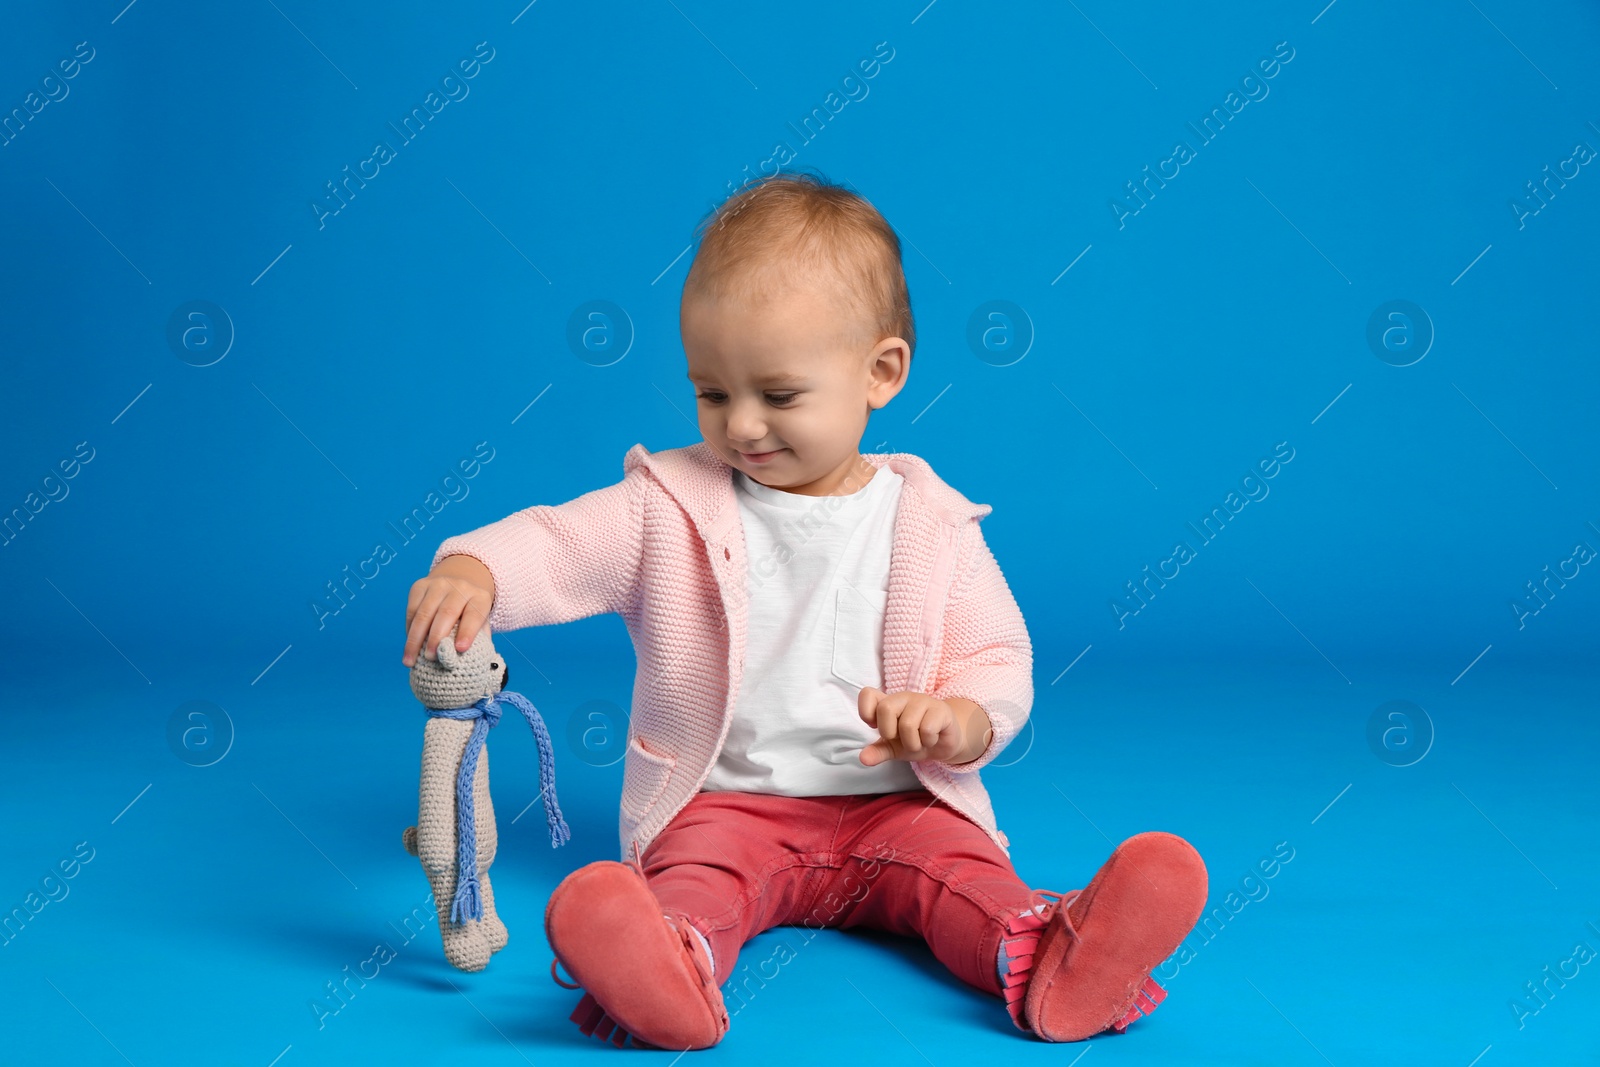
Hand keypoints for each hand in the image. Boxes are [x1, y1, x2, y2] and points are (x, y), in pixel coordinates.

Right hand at [403, 555, 494, 666]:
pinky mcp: (420, 586)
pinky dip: (408, 630)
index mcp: (480, 598)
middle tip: (431, 658)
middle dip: (437, 637)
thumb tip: (472, 660)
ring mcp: (439, 585)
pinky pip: (412, 610)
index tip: (460, 649)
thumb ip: (478, 639)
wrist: (459, 583)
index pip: (474, 615)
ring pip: (424, 613)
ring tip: (410, 660)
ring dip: (415, 639)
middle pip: (447, 613)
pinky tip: (408, 646)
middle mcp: (460, 587)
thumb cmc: (470, 612)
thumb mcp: (481, 622)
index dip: (467, 632)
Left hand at [857, 688, 989, 765]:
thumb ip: (878, 751)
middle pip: (885, 708)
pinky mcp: (941, 709)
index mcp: (888, 703)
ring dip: (912, 743)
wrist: (944, 745)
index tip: (874, 727)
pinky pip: (927, 729)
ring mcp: (922, 700)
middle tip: (901, 739)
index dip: (866, 711)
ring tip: (919, 742)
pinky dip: (928, 742)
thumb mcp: (893, 749)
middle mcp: (903, 698)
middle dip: (890, 733)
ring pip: (907, 724)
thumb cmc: (915, 740)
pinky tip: (932, 739)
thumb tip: (863, 758)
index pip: (867, 694)